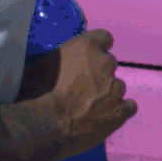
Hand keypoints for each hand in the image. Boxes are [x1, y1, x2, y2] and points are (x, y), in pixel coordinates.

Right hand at [24, 29, 135, 155]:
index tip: (90, 58)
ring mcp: (115, 87)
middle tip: (81, 89)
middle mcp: (105, 63)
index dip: (98, 48)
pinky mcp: (120, 110)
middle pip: (108, 64)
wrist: (43, 122)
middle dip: (98, 74)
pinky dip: (119, 110)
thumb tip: (62, 64)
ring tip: (89, 108)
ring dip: (106, 94)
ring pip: (116, 86)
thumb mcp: (42, 63)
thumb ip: (62, 58)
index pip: (104, 37)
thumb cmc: (33, 92)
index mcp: (85, 47)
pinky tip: (106, 117)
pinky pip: (128, 106)